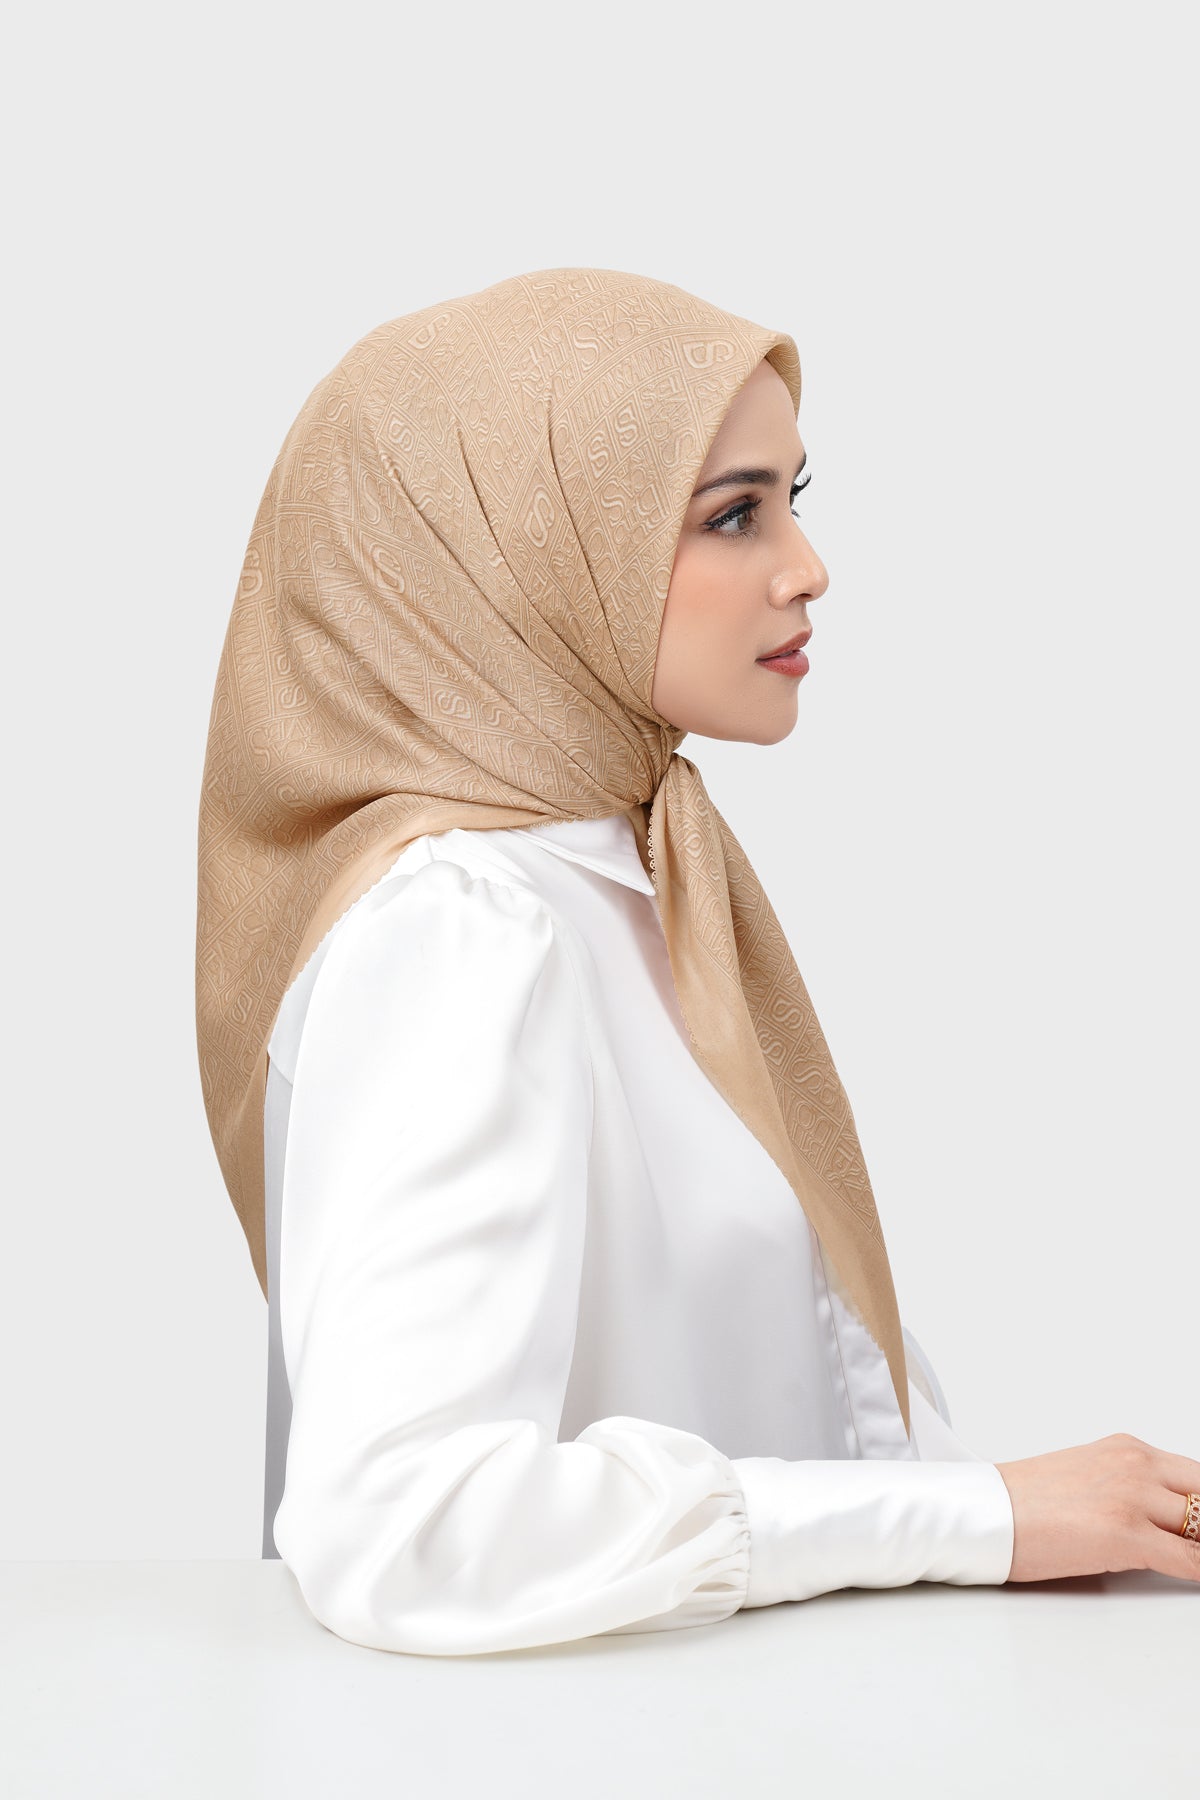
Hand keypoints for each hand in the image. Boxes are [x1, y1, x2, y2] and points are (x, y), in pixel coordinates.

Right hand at [994, 1432, 1199, 1583]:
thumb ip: (1132, 1490)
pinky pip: (1191, 1560)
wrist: (989, 1512)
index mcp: (1128, 1450)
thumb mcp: (1090, 1478)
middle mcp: (1136, 1465)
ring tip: (1197, 1556)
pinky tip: (1199, 1576)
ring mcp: (1133, 1498)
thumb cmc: (1027, 1502)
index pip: (1198, 1477)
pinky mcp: (1126, 1535)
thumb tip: (1166, 1520)